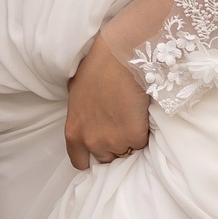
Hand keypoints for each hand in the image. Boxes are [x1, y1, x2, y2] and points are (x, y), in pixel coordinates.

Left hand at [64, 34, 151, 169]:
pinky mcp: (134, 137)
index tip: (100, 147)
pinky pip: (142, 143)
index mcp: (74, 131)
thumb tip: (86, 120)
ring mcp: (113, 141)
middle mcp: (91, 141)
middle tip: (119, 125)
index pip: (80, 161)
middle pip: (105, 158)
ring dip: (129, 140)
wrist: (120, 57)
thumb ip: (80, 116)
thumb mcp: (76, 94)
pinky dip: (144, 132)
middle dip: (112, 146)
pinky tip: (140, 113)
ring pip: (126, 152)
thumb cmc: (97, 68)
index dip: (91, 156)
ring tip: (130, 116)